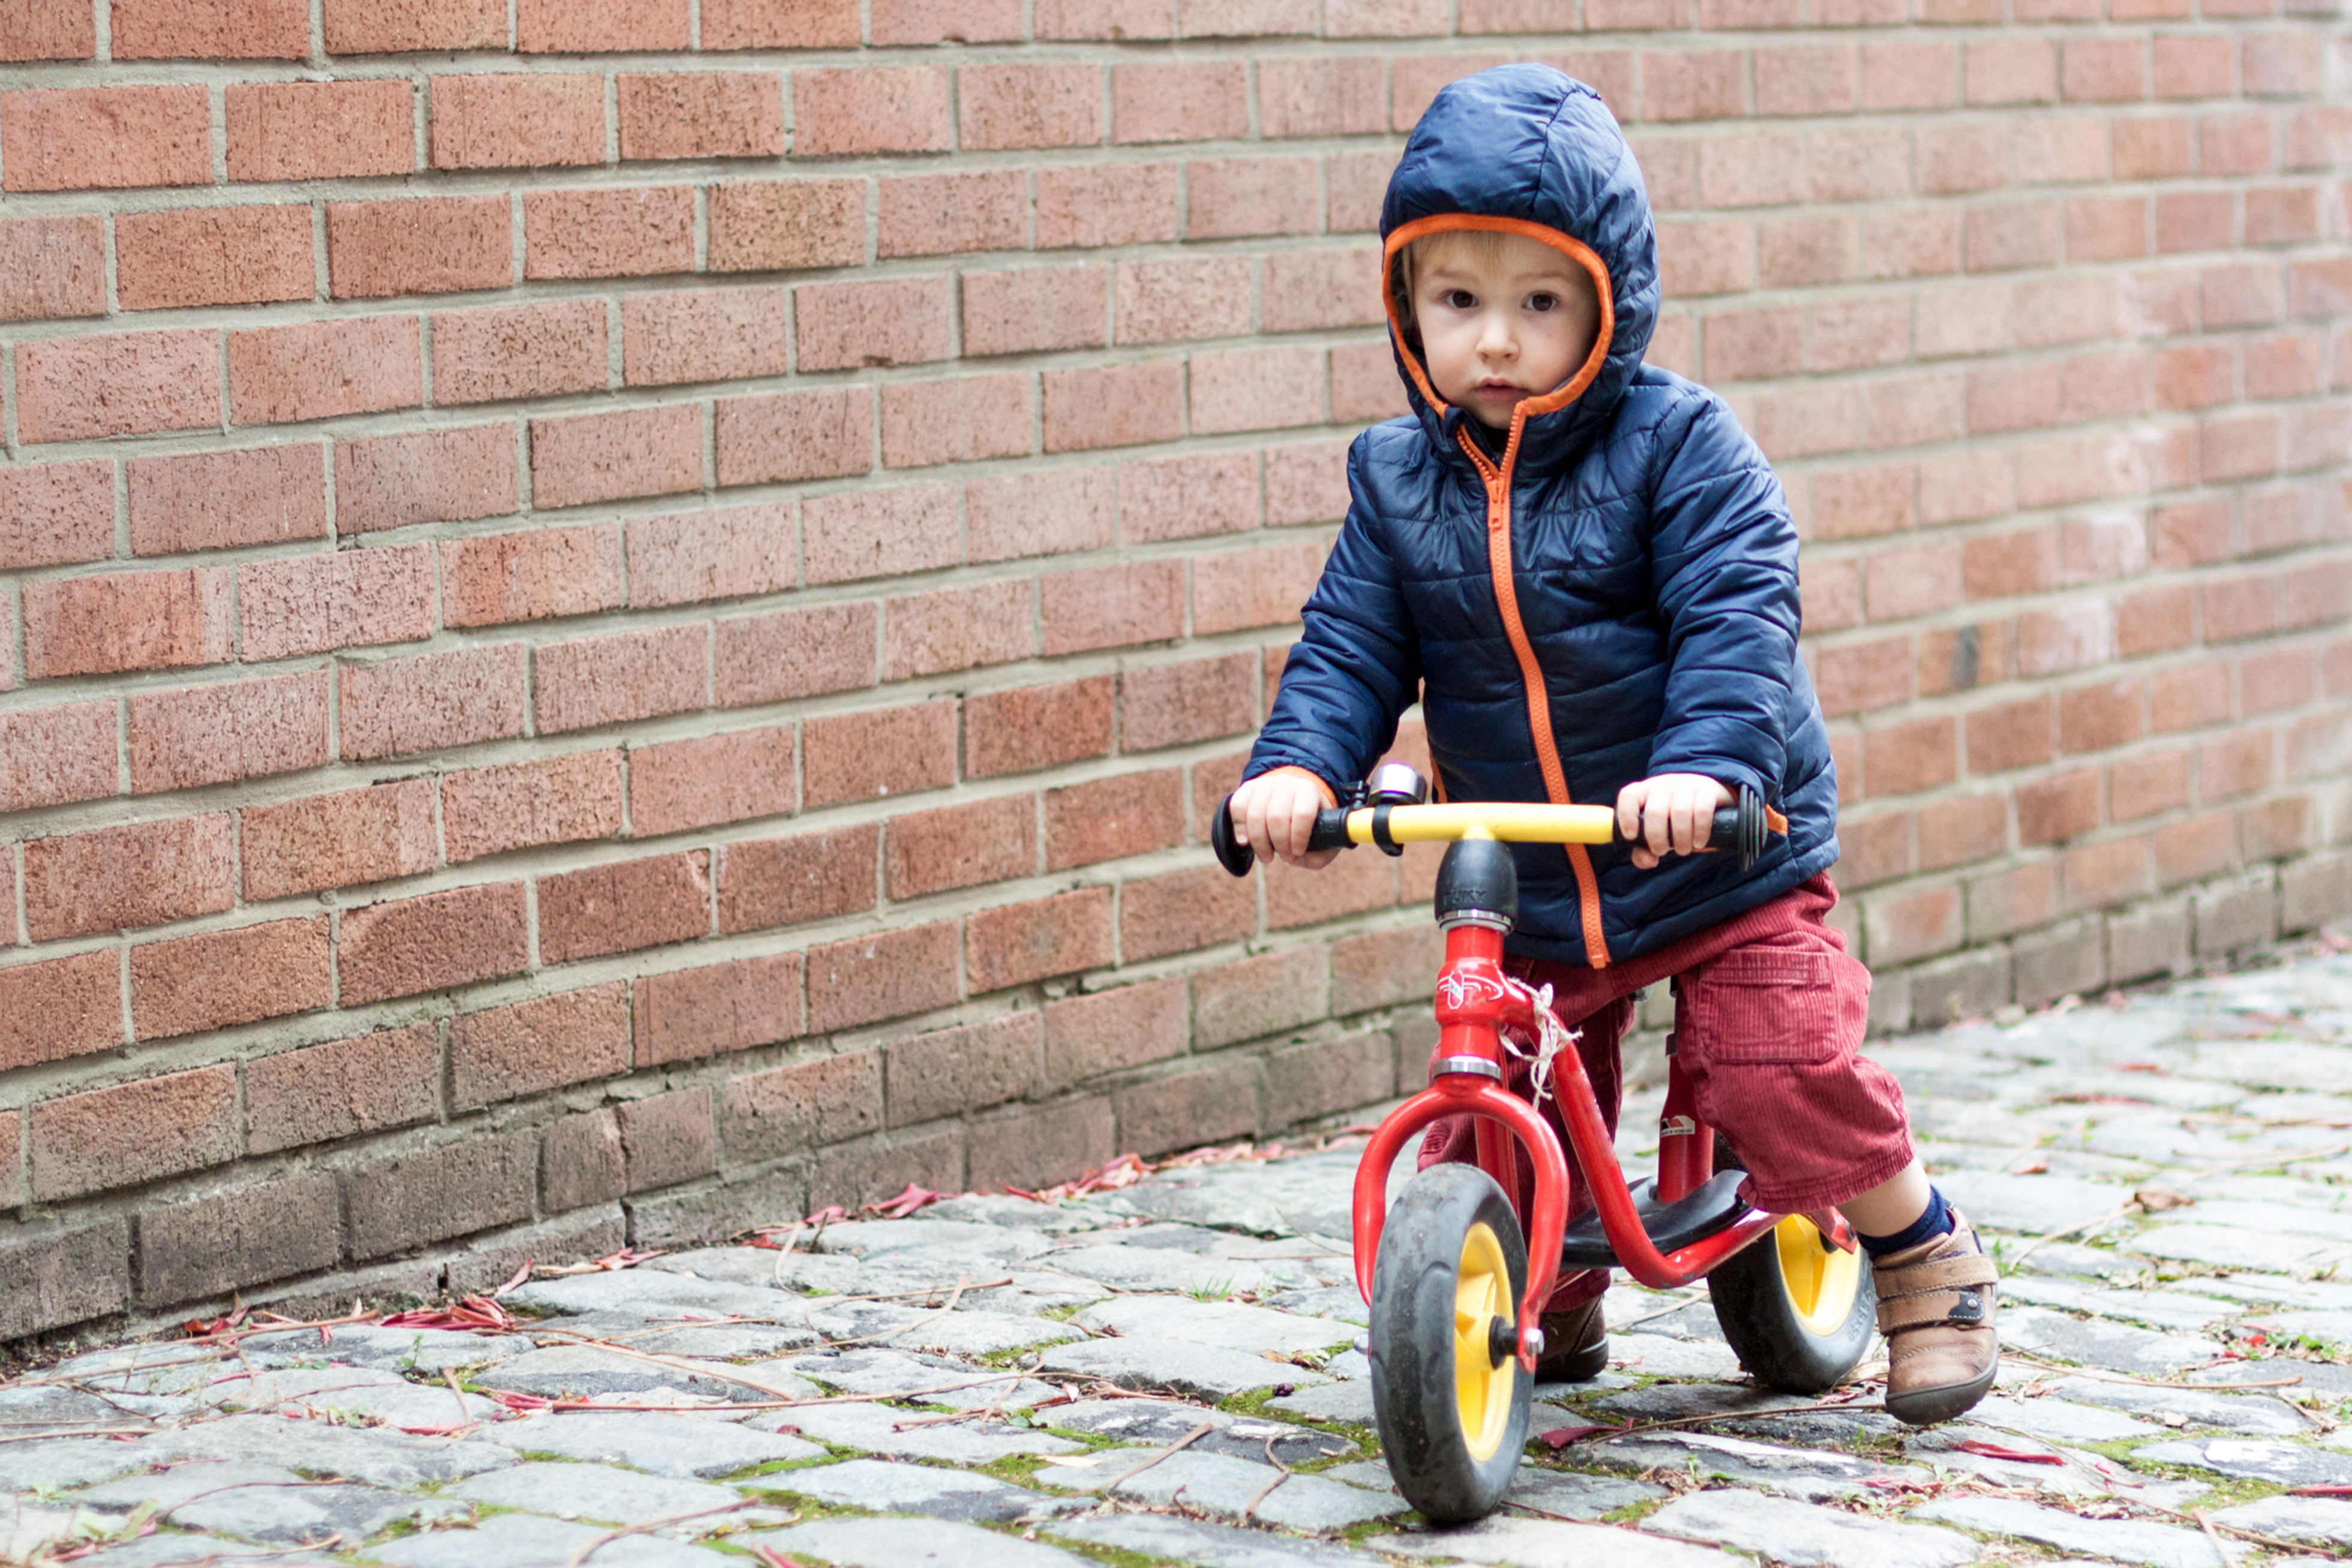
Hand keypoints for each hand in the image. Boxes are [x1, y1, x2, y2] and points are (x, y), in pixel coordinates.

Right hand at [1229, 767, 1340, 869]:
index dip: (1298, 837)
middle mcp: (1287, 783)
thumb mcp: (1325, 837)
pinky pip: (1237, 807)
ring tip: (1266, 857)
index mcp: (1309, 791)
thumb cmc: (1310, 822)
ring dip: (1259, 843)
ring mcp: (1265, 784)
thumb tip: (1297, 859)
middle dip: (1279, 844)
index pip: (1303, 814)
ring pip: (1255, 815)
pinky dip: (1240, 828)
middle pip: (1276, 817)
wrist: (1293, 795)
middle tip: (1285, 858)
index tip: (1298, 852)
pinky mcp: (1248, 788)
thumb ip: (1319, 855)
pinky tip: (1246, 842)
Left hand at [1615, 773, 1733, 869]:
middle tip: (1662, 851)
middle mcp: (1663, 785)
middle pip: (1655, 810)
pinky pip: (1702, 810)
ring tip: (1683, 850)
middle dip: (1657, 837)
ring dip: (1681, 837)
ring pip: (1680, 811)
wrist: (1706, 795)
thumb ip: (1644, 850)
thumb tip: (1649, 861)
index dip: (1626, 816)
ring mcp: (1685, 784)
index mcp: (1644, 792)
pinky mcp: (1707, 789)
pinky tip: (1699, 842)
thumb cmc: (1673, 818)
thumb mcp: (1656, 832)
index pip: (1628, 796)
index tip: (1632, 836)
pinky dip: (1700, 831)